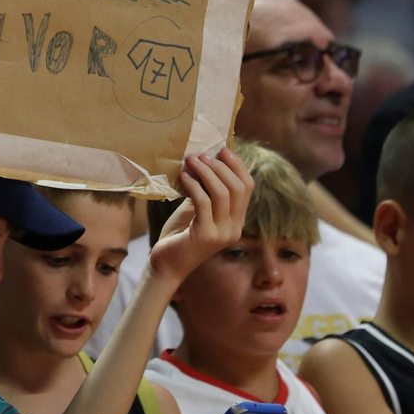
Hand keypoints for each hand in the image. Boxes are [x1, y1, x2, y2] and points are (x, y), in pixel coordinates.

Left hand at [147, 148, 253, 283]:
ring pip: (222, 193)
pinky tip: (184, 177)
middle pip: (238, 188)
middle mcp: (234, 228)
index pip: (247, 187)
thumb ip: (205, 190)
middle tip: (202, 154)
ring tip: (191, 161)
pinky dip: (194, 186)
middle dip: (221, 166)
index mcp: (236, 220)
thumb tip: (204, 160)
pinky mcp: (205, 236)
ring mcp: (222, 234)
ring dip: (206, 172)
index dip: (237, 165)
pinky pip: (203, 203)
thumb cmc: (179, 235)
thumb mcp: (196, 208)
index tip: (223, 149)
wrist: (165, 264)